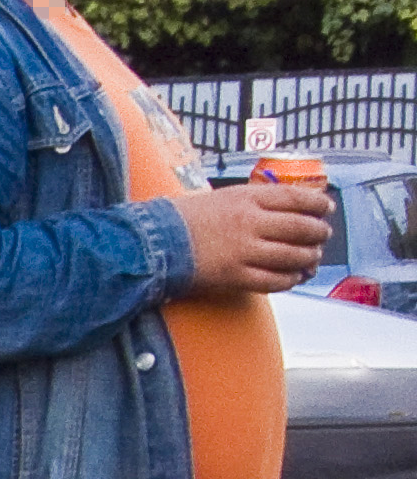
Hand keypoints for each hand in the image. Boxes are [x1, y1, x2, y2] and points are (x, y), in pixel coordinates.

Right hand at [169, 178, 332, 293]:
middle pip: (301, 228)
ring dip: (308, 258)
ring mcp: (244, 251)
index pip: (297, 198)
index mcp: (247, 199)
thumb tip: (286, 209)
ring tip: (311, 258)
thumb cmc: (183, 220)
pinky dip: (289, 280)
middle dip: (318, 233)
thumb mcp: (223, 197)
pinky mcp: (235, 276)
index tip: (327, 208)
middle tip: (322, 235)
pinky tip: (293, 277)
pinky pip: (274, 281)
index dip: (318, 204)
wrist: (152, 244)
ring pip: (293, 256)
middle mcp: (250, 223)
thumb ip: (255, 202)